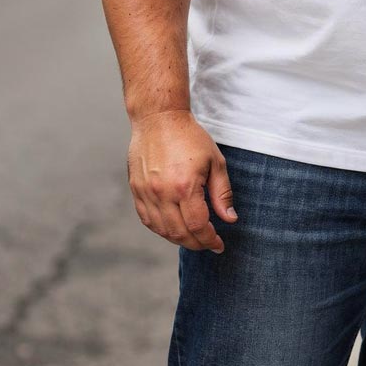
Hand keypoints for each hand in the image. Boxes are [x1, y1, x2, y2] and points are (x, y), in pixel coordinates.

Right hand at [127, 110, 237, 251]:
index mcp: (184, 186)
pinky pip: (147, 220)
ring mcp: (146, 193)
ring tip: (194, 238)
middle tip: (209, 244)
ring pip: (162, 230)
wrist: (159, 120)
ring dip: (179, 239)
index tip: (219, 245)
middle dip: (197, 243)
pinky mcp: (136, 191)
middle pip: (179, 233)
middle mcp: (162, 194)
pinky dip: (161, 229)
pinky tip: (174, 228)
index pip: (197, 226)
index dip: (209, 240)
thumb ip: (222, 193)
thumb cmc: (190, 137)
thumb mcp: (215, 162)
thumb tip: (229, 219)